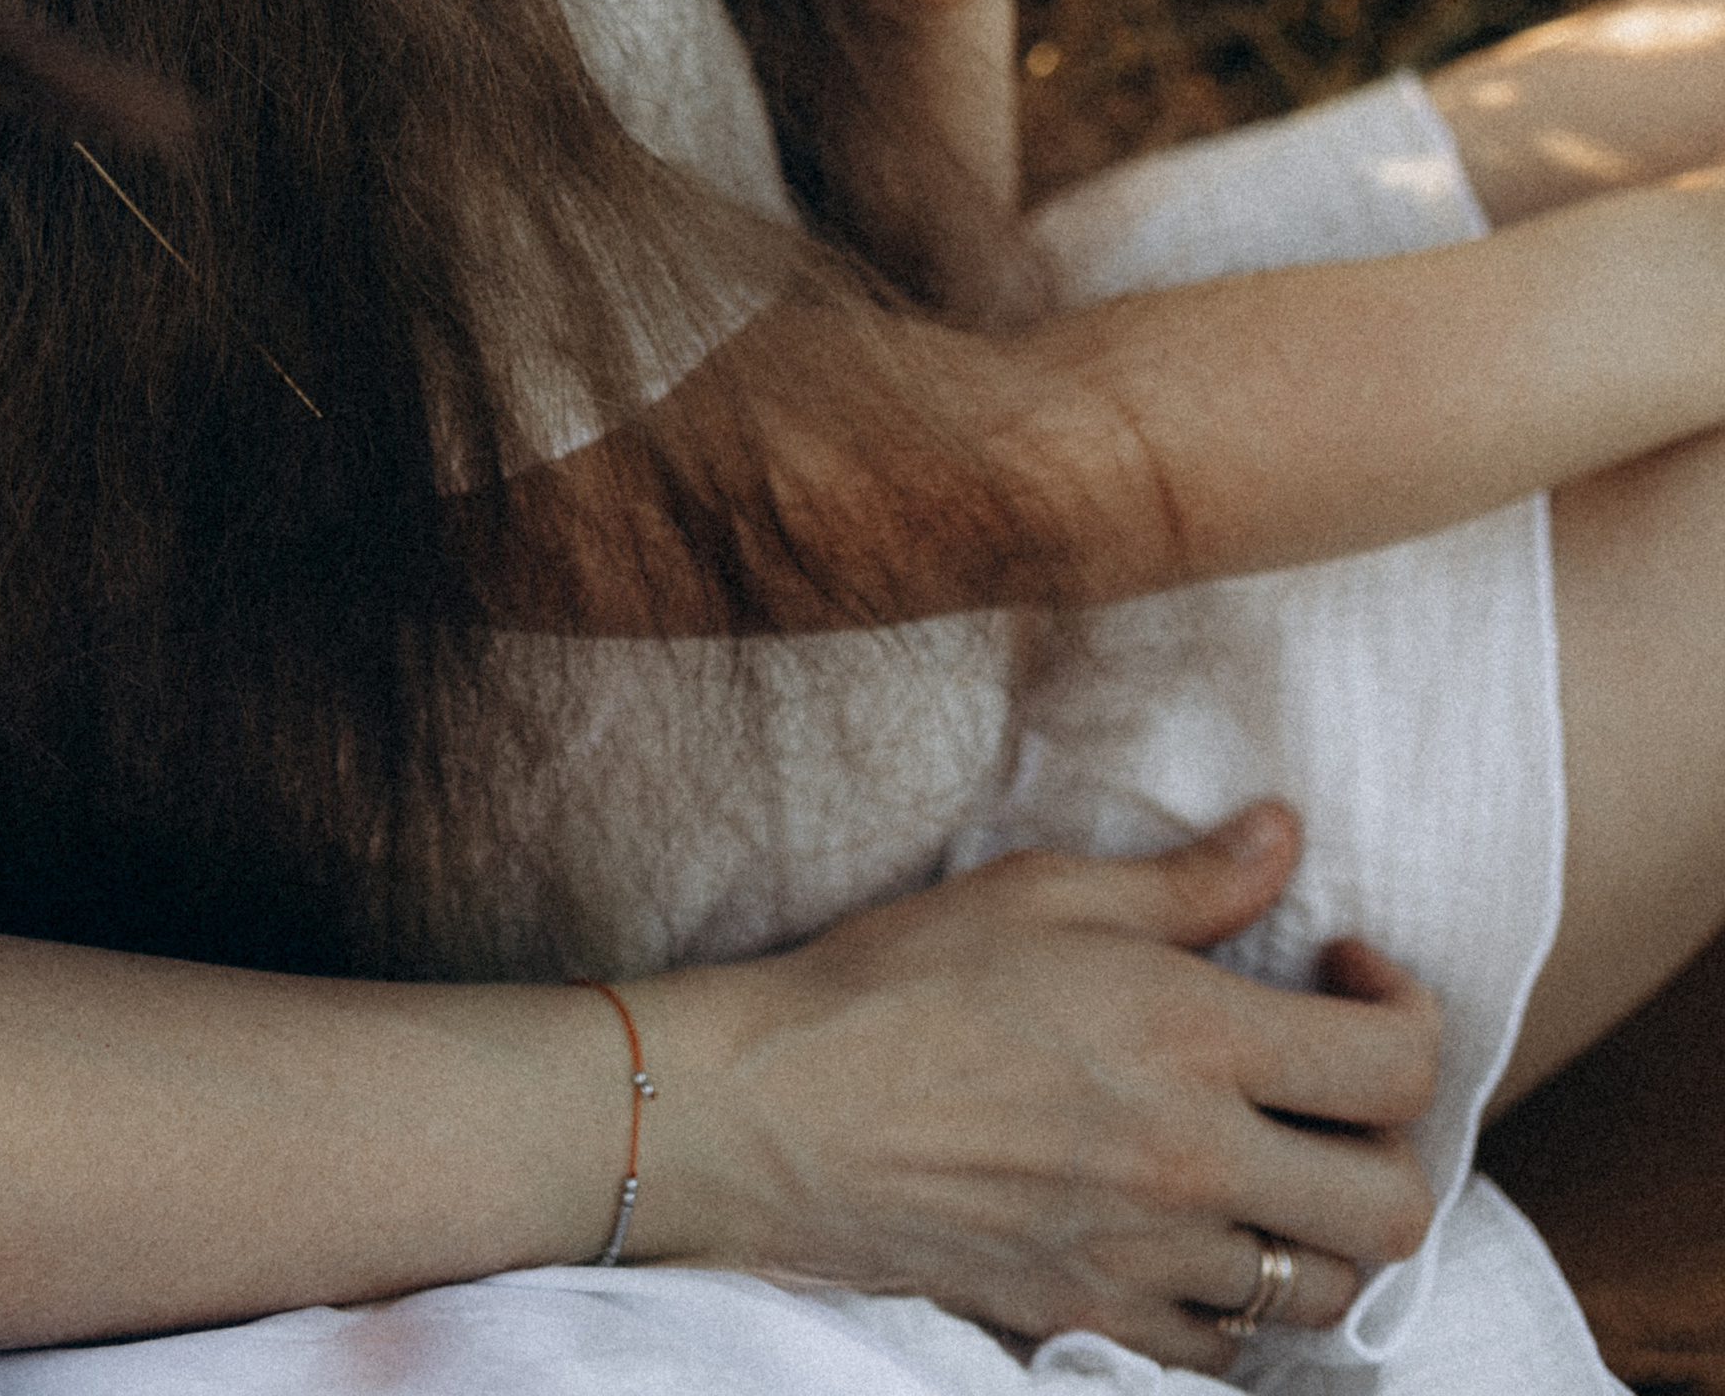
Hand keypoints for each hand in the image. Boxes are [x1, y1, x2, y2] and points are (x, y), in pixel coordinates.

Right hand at [634, 804, 1439, 1370]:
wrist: (777, 1111)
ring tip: (1263, 1161)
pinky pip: (1223, 1348)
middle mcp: (1191, 1162)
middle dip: (1393, 1143)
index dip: (1405, 1008)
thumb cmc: (897, 980)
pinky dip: (1233, 1302)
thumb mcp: (1044, 891)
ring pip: (1322, 1291)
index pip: (1393, 1064)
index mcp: (1190, 1037)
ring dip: (1319, 1229)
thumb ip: (1186, 881)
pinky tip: (1188, 1232)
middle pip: (1396, 1207)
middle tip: (1328, 1085)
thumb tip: (1283, 837)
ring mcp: (1146, 1258)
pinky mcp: (1092, 1319)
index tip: (1344, 968)